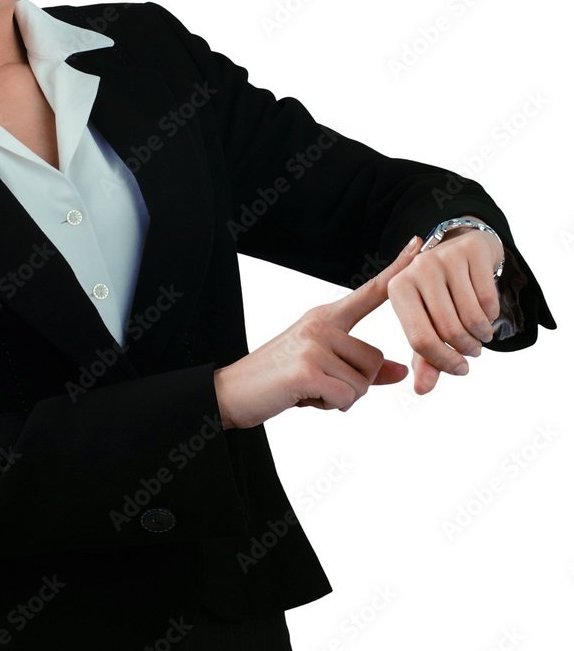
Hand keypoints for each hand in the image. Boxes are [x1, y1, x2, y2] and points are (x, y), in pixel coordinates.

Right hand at [213, 236, 421, 428]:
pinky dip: (330, 406)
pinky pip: (346, 397)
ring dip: (341, 398)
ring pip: (363, 383)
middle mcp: (321, 323)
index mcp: (325, 317)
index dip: (397, 269)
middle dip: (355, 385)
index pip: (370, 291)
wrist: (231, 392)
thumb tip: (402, 370)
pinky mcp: (306, 369)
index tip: (418, 244)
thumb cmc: (280, 380)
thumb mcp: (323, 369)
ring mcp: (312, 343)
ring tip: (309, 389)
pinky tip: (304, 398)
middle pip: (375, 360)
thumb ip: (364, 369)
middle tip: (319, 383)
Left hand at [387, 219, 502, 395]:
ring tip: (479, 334)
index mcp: (397, 289)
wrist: (460, 251)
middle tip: (472, 351)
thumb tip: (422, 389)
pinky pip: (490, 301)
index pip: (419, 339)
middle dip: (466, 349)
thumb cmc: (438, 295)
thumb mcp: (425, 322)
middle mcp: (417, 270)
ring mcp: (444, 258)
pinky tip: (486, 313)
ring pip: (472, 317)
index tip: (459, 369)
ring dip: (482, 335)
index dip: (442, 361)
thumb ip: (424, 357)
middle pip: (448, 330)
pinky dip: (492, 317)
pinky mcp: (471, 252)